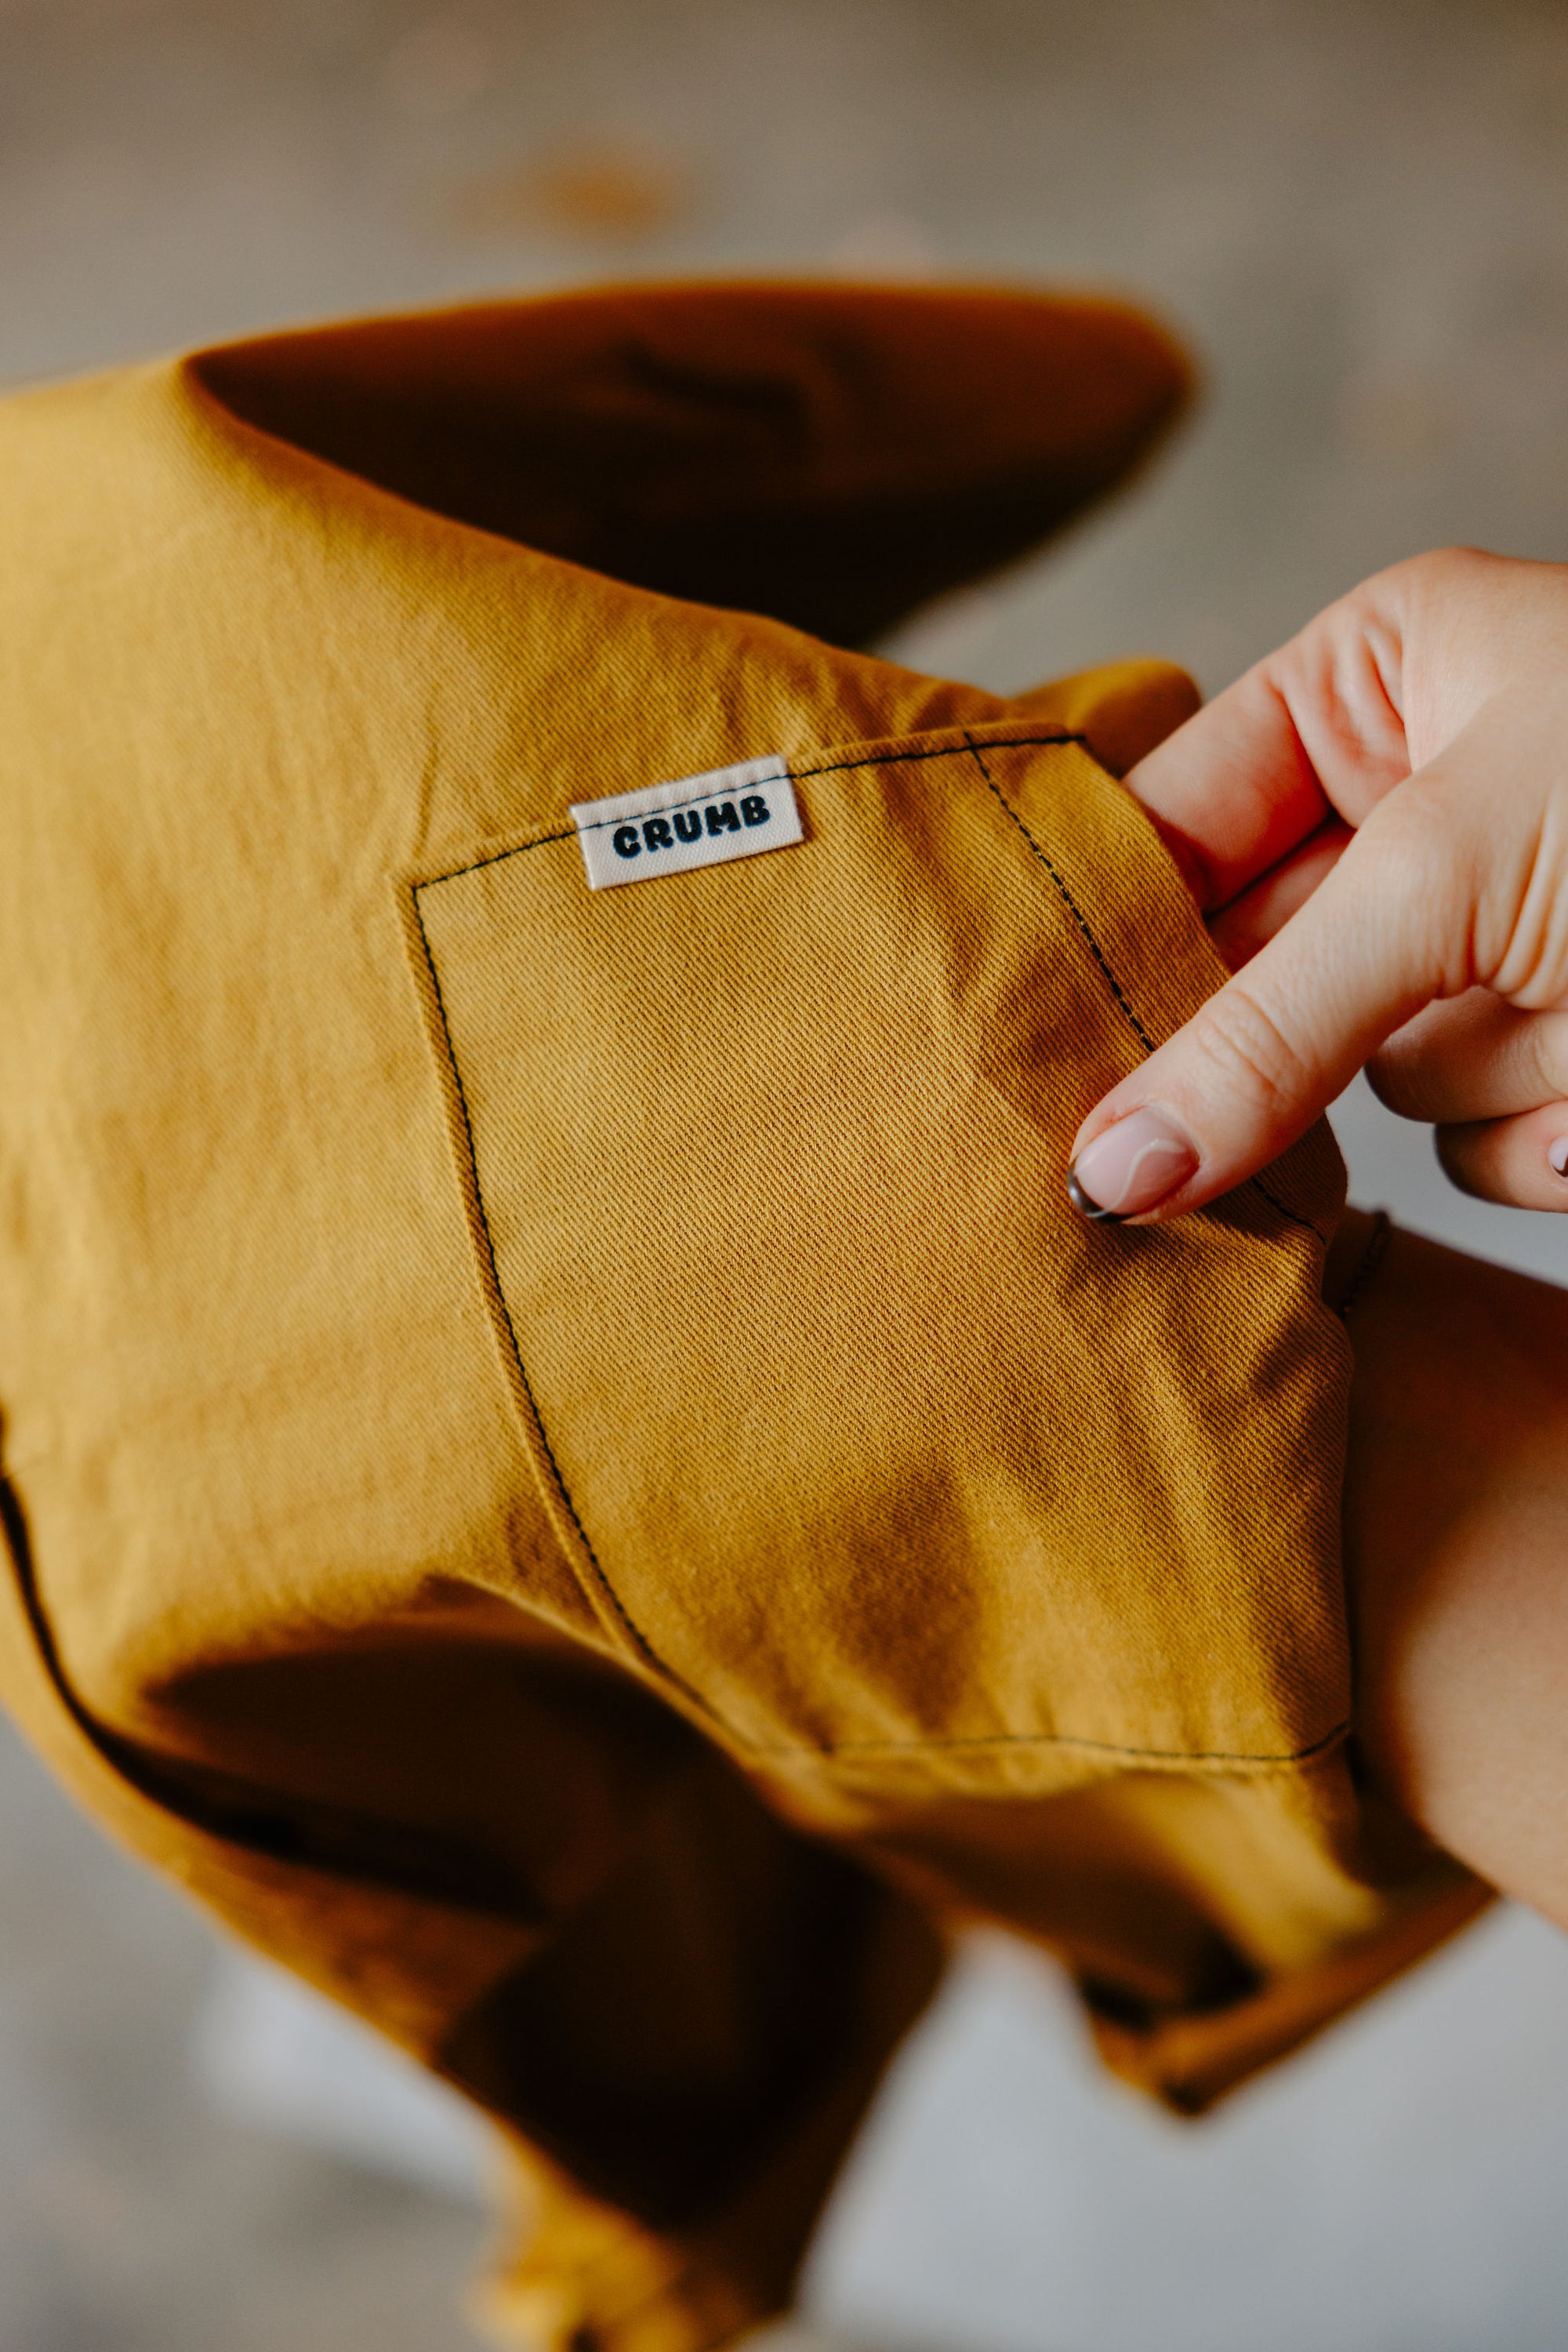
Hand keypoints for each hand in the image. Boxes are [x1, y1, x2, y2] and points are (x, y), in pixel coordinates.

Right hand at [1067, 547, 1567, 1221]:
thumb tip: (1104, 1168)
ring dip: (1475, 1072)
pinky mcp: (1561, 1064)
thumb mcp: (1456, 876)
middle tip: (1250, 1082)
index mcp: (1384, 680)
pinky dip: (1550, 1131)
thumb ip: (1262, 1027)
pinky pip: (1474, 1150)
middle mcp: (1427, 807)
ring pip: (1370, 1082)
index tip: (1031, 1037)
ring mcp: (1493, 944)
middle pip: (1255, 970)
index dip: (1108, 929)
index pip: (1175, 816)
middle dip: (1290, 1031)